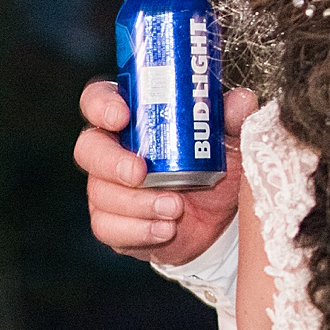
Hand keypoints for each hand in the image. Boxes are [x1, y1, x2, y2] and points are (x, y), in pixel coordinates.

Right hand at [75, 78, 253, 264]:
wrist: (220, 219)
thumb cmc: (215, 166)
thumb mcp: (230, 140)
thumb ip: (233, 119)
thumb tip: (241, 100)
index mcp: (135, 118)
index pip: (100, 99)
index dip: (102, 105)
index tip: (121, 116)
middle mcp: (113, 150)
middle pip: (89, 148)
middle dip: (111, 162)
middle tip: (140, 173)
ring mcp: (107, 188)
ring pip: (101, 193)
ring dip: (137, 203)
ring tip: (175, 208)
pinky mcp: (112, 223)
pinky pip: (108, 227)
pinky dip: (137, 230)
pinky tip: (164, 229)